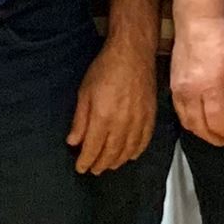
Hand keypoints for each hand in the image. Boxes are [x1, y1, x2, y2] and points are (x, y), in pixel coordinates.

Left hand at [71, 41, 156, 175]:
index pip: (93, 148)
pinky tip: (130, 155)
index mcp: (103, 117)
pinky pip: (144, 141)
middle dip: (100, 165)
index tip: (80, 168)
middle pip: (111, 153)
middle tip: (93, 170)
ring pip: (128, 151)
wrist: (132, 53)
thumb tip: (73, 141)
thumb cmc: (106, 69)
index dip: (86, 161)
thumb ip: (80, 120)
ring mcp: (139, 121)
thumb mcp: (84, 93)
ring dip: (117, 161)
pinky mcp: (150, 116)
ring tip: (109, 165)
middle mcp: (122, 123)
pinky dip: (136, 152)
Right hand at [171, 17, 223, 147]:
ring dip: (202, 133)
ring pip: (187, 123)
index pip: (217, 123)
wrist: (197, 23)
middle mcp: (191, 93)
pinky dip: (191, 123)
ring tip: (217, 135)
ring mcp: (179, 91)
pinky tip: (203, 121)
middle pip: (200, 128)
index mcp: (210, 88)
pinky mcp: (173, 86)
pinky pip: (180, 113)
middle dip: (216, 139)